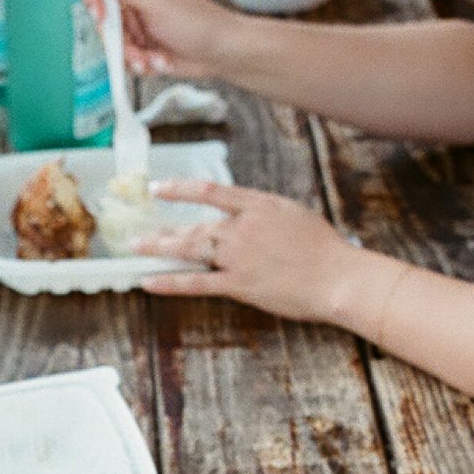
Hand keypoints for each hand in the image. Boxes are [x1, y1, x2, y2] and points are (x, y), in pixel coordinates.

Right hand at [81, 0, 244, 79]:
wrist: (223, 54)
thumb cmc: (200, 23)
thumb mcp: (157, 3)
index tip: (101, 14)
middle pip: (99, 13)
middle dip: (115, 36)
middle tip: (133, 44)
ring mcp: (137, 21)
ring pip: (111, 40)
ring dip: (130, 55)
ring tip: (153, 58)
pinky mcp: (141, 44)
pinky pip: (124, 56)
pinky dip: (140, 64)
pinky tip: (159, 61)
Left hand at [133, 180, 392, 321]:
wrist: (337, 277)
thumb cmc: (325, 248)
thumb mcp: (293, 215)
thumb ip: (265, 213)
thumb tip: (247, 213)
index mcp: (258, 205)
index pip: (210, 191)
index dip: (180, 189)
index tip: (159, 189)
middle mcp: (242, 227)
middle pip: (195, 225)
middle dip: (165, 229)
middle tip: (140, 232)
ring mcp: (238, 256)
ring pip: (189, 249)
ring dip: (159, 248)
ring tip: (135, 248)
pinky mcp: (238, 285)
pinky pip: (196, 282)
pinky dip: (170, 282)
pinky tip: (149, 281)